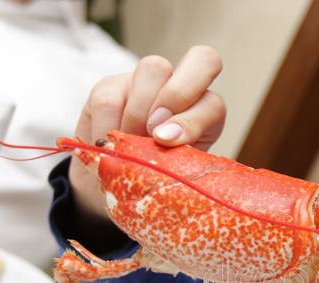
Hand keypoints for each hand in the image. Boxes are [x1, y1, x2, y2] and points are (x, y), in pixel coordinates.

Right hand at [69, 45, 226, 218]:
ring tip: (128, 144)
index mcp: (205, 116)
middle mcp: (183, 89)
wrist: (112, 185)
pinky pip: (110, 96)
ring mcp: (148, 83)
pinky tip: (105, 145)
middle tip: (155, 132)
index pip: (214, 102)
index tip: (168, 143)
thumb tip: (166, 151)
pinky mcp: (110, 87)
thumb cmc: (151, 182)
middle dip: (179, 94)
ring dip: (139, 113)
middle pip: (202, 60)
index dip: (194, 120)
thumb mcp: (171, 178)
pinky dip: (107, 125)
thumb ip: (177, 164)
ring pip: (153, 70)